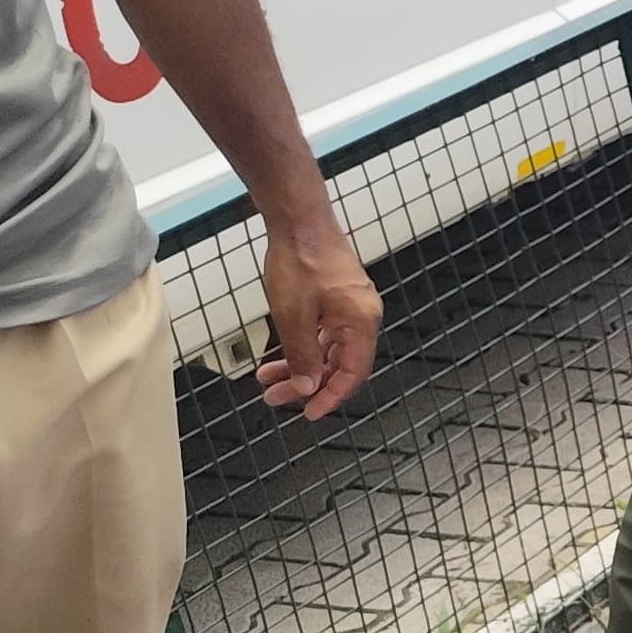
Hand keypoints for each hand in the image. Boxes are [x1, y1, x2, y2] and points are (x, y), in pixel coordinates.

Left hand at [255, 209, 381, 418]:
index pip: (352, 372)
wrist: (298, 219)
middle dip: (307, 383)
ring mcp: (351, 305)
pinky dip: (304, 345)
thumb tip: (307, 387)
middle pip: (339, 363)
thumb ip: (302, 355)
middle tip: (276, 396)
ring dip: (301, 364)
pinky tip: (282, 352)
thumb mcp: (293, 315)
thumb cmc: (300, 259)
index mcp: (360, 322)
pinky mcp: (338, 296)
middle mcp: (362, 315)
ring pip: (329, 348)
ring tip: (269, 377)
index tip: (310, 412)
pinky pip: (326, 332)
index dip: (331, 396)